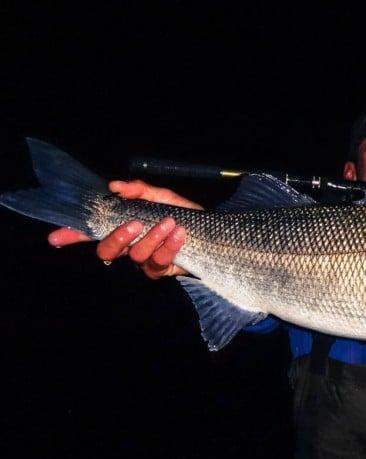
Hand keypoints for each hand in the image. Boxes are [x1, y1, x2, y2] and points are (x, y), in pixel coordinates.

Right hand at [47, 180, 202, 278]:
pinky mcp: (162, 269)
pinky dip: (169, 246)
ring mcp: (145, 260)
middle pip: (106, 251)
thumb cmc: (183, 214)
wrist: (212, 231)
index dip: (73, 235)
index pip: (93, 232)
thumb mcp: (162, 197)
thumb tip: (116, 185)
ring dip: (153, 237)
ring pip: (136, 255)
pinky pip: (159, 262)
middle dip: (118, 237)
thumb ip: (139, 190)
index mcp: (124, 227)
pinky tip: (180, 233)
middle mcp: (130, 246)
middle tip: (135, 223)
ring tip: (170, 223)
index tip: (56, 237)